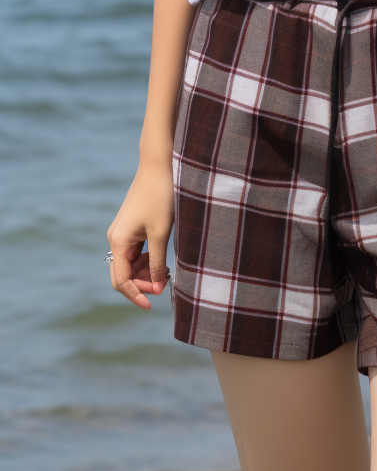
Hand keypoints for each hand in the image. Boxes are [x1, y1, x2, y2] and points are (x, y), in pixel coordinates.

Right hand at [107, 160, 174, 309]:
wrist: (159, 166)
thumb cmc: (160, 197)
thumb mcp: (161, 233)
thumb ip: (157, 263)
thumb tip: (157, 287)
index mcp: (118, 241)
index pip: (121, 280)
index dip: (135, 295)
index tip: (151, 305)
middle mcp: (116, 239)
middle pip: (122, 275)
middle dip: (141, 285)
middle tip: (164, 285)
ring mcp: (123, 233)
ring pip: (130, 264)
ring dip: (145, 273)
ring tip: (166, 272)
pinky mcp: (132, 227)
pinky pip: (135, 253)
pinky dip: (147, 261)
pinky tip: (162, 261)